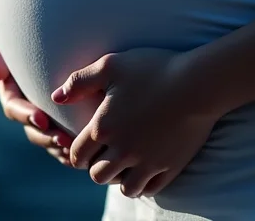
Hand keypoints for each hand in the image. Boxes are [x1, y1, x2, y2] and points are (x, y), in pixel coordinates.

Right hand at [0, 40, 72, 165]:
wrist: (72, 31)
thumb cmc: (34, 33)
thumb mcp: (12, 41)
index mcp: (15, 92)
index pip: (15, 108)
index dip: (26, 115)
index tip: (42, 118)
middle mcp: (30, 108)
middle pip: (34, 130)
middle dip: (47, 137)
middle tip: (64, 140)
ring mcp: (50, 117)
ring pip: (51, 139)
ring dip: (61, 146)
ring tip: (76, 147)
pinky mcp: (70, 120)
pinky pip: (70, 139)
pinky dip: (76, 146)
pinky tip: (89, 149)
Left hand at [52, 48, 219, 197]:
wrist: (199, 83)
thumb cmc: (154, 68)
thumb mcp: (111, 65)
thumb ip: (79, 81)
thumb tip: (55, 97)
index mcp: (103, 128)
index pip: (76, 155)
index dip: (76, 152)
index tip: (83, 146)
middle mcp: (122, 151)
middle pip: (97, 176)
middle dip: (96, 166)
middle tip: (105, 154)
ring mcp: (148, 162)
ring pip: (124, 188)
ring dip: (121, 178)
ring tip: (126, 163)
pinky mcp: (171, 167)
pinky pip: (151, 189)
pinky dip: (145, 183)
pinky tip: (146, 168)